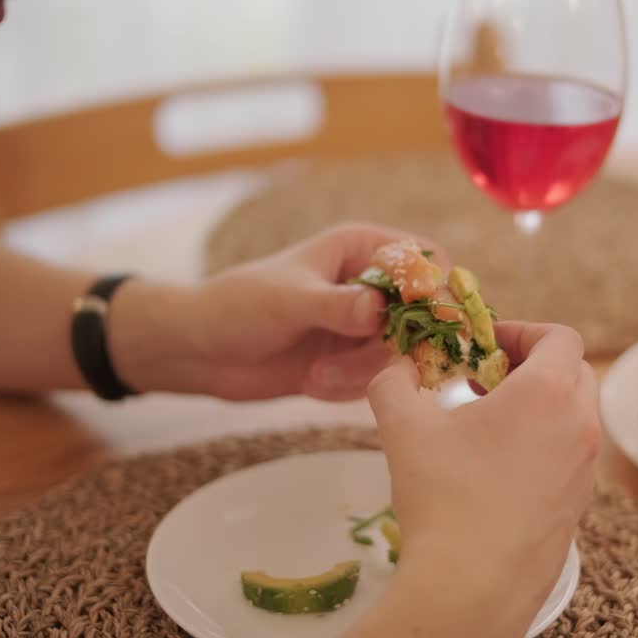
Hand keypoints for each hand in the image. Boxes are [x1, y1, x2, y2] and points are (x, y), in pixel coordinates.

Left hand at [110, 223, 444, 400]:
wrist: (203, 351)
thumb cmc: (237, 306)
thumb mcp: (287, 301)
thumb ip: (336, 305)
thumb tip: (380, 309)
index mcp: (361, 248)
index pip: (425, 260)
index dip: (434, 291)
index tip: (420, 326)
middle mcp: (372, 285)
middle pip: (424, 315)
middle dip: (394, 348)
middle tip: (364, 368)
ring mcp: (367, 325)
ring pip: (402, 354)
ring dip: (363, 374)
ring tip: (315, 377)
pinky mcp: (356, 361)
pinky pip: (379, 380)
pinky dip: (350, 388)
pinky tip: (312, 384)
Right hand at [366, 321, 600, 637]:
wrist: (470, 588)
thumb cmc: (442, 497)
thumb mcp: (402, 426)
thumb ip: (393, 382)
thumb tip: (395, 367)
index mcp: (550, 392)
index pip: (560, 336)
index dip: (521, 331)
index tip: (482, 347)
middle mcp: (581, 427)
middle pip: (573, 373)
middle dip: (530, 366)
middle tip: (482, 381)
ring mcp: (586, 472)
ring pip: (573, 418)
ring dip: (536, 409)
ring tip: (484, 429)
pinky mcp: (579, 509)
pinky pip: (569, 459)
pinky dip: (541, 449)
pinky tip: (493, 474)